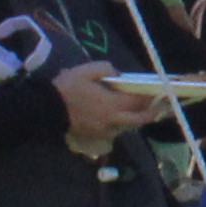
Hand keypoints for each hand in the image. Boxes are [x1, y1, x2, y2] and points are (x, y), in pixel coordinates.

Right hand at [52, 64, 167, 142]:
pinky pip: (114, 131)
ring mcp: (104, 131)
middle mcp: (112, 121)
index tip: (156, 90)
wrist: (47, 109)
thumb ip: (107, 70)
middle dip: (150, 113)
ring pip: (127, 127)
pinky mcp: (95, 136)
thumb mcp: (87, 71)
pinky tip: (119, 117)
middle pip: (138, 120)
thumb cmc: (68, 88)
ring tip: (140, 111)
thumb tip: (118, 75)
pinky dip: (121, 124)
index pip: (137, 101)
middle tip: (157, 107)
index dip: (148, 96)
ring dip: (135, 119)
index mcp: (112, 104)